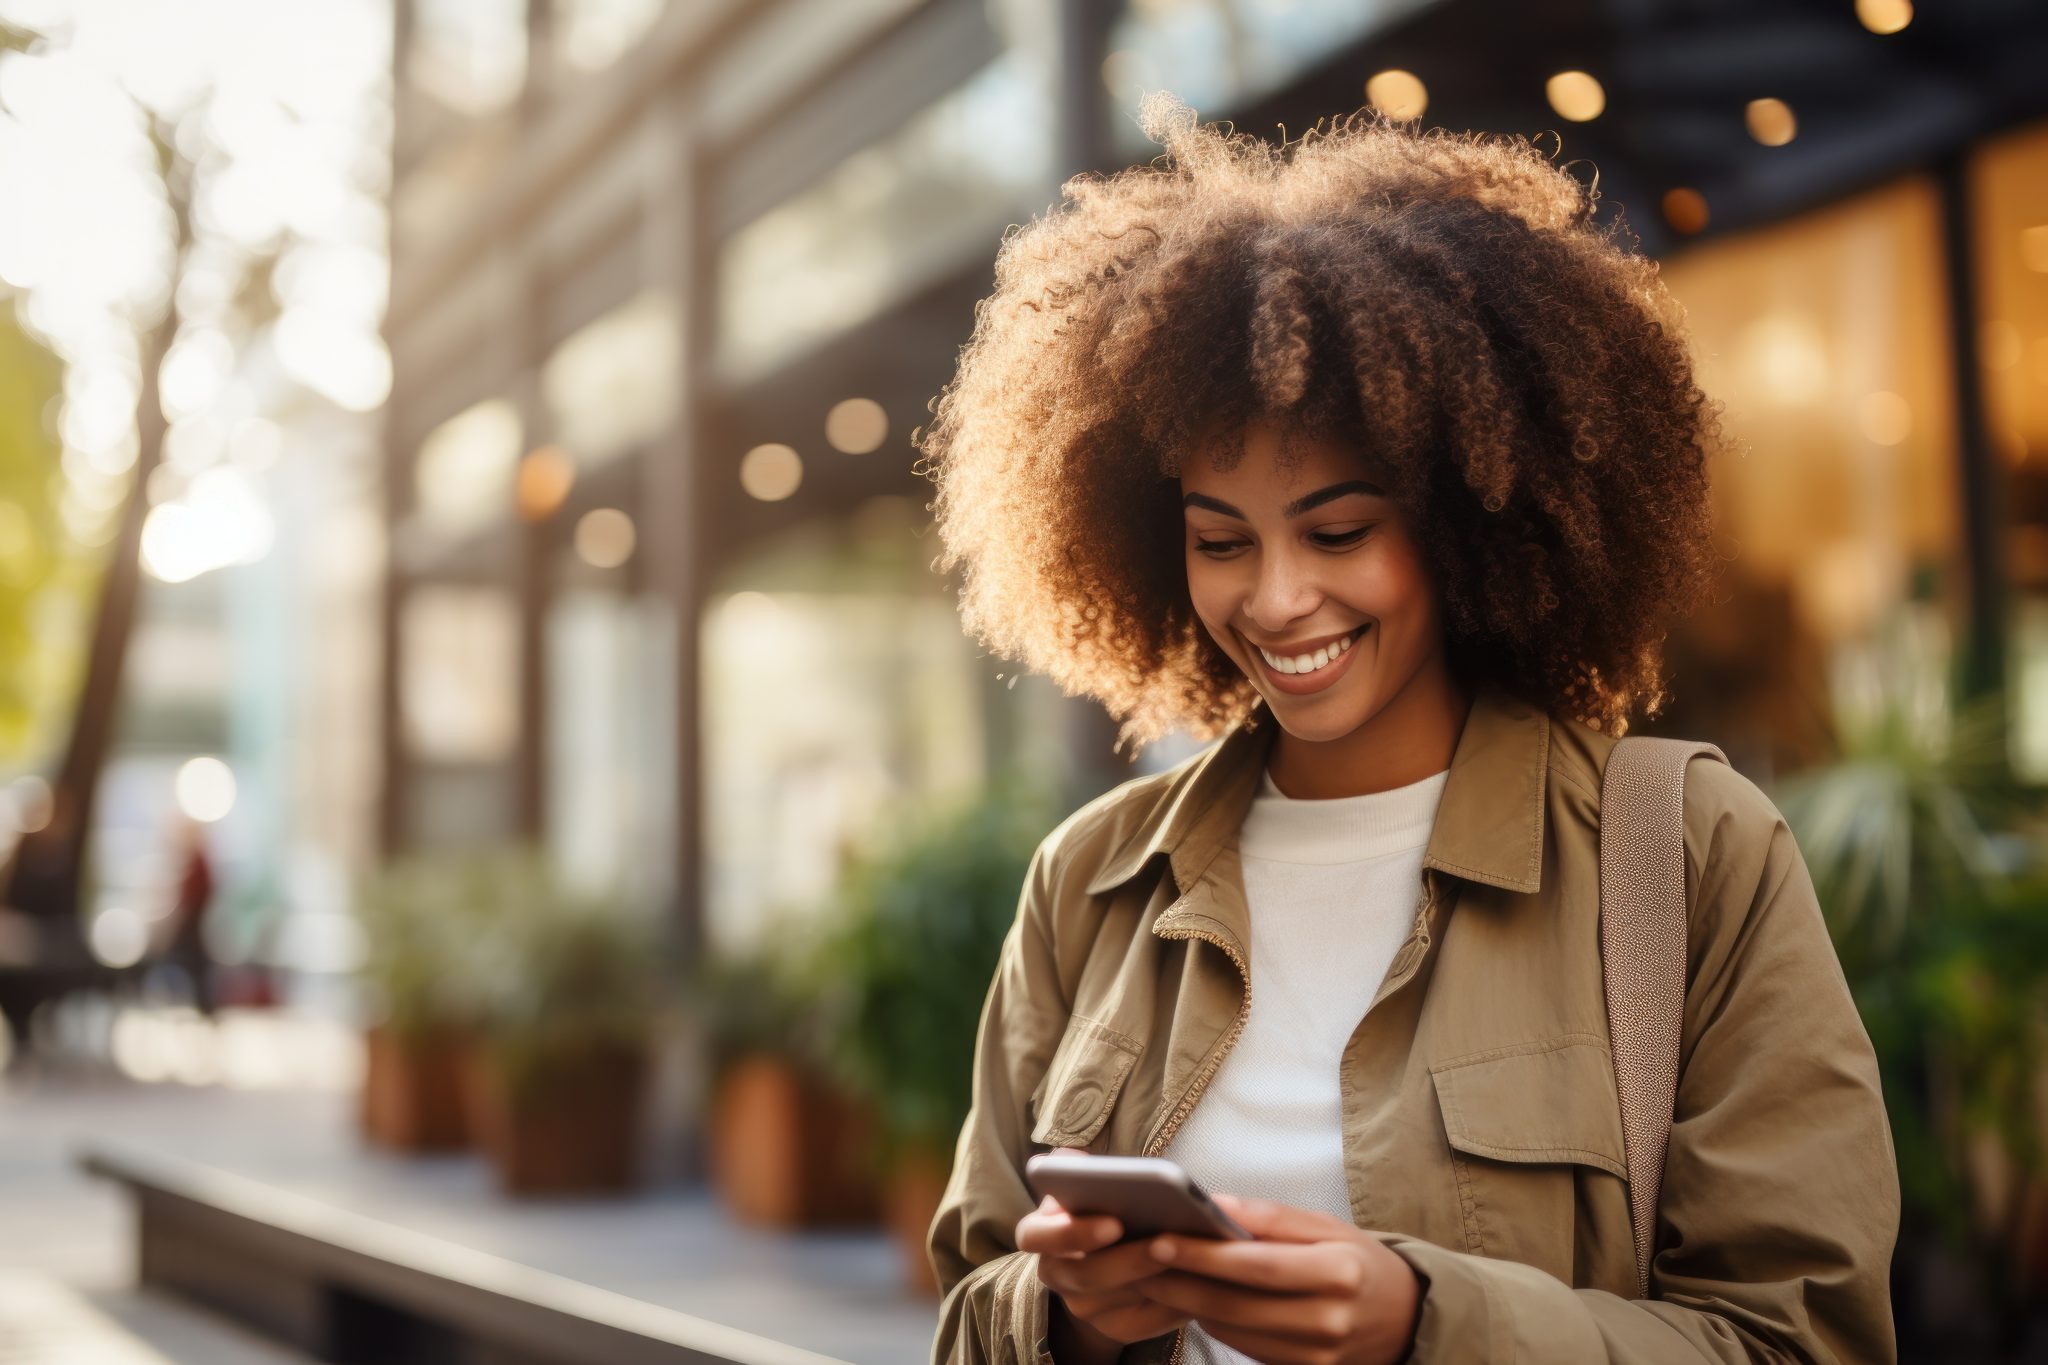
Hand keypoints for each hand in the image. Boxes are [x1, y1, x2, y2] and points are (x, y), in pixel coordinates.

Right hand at [1015, 1149, 1192, 1351]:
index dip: (1069, 1232)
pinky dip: (1171, 1306)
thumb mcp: (1085, 1181)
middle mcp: (1055, 1273)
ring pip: (1117, 1302)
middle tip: (1165, 1240)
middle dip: (1128, 1259)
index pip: (1034, 1237)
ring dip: (1156, 1281)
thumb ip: (1080, 1168)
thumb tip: (1080, 1160)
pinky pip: (1143, 1324)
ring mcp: (1083, 1307)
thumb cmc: (1100, 1205)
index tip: (1113, 1222)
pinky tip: (1197, 1285)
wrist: (1107, 1255)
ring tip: (1192, 1259)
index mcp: (1040, 1233)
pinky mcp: (1113, 1329)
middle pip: (1084, 1275)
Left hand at [1130, 1192, 1420, 1364]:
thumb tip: (1213, 1202)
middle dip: (1179, 1282)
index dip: (1204, 1255)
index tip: (1159, 1237)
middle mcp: (1328, 1320)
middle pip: (1235, 1304)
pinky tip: (1189, 1299)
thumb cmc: (1357, 1261)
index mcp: (1338, 1272)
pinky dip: (1211, 1322)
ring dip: (1185, 1304)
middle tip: (1137, 1259)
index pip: (1257, 1265)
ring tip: (1150, 1275)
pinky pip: (1242, 1348)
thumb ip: (1270, 1216)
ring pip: (1231, 1331)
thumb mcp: (1327, 1226)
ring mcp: (1315, 1356)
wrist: (1402, 1319)